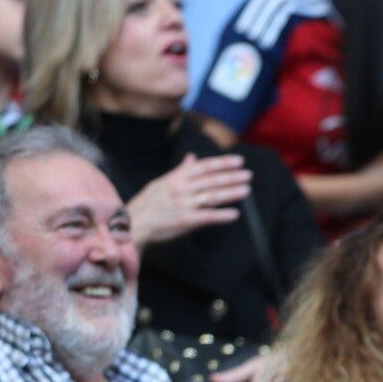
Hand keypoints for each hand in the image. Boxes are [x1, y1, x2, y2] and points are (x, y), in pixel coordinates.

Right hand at [128, 152, 253, 246]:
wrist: (133, 223)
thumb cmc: (148, 203)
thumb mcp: (162, 182)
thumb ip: (180, 171)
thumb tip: (192, 158)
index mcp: (177, 177)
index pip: (204, 166)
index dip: (223, 163)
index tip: (239, 161)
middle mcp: (181, 188)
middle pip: (211, 180)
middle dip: (232, 177)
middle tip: (249, 175)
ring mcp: (183, 205)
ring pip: (212, 196)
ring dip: (231, 193)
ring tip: (246, 191)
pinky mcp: (184, 221)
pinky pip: (206, 217)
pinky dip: (221, 216)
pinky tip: (235, 215)